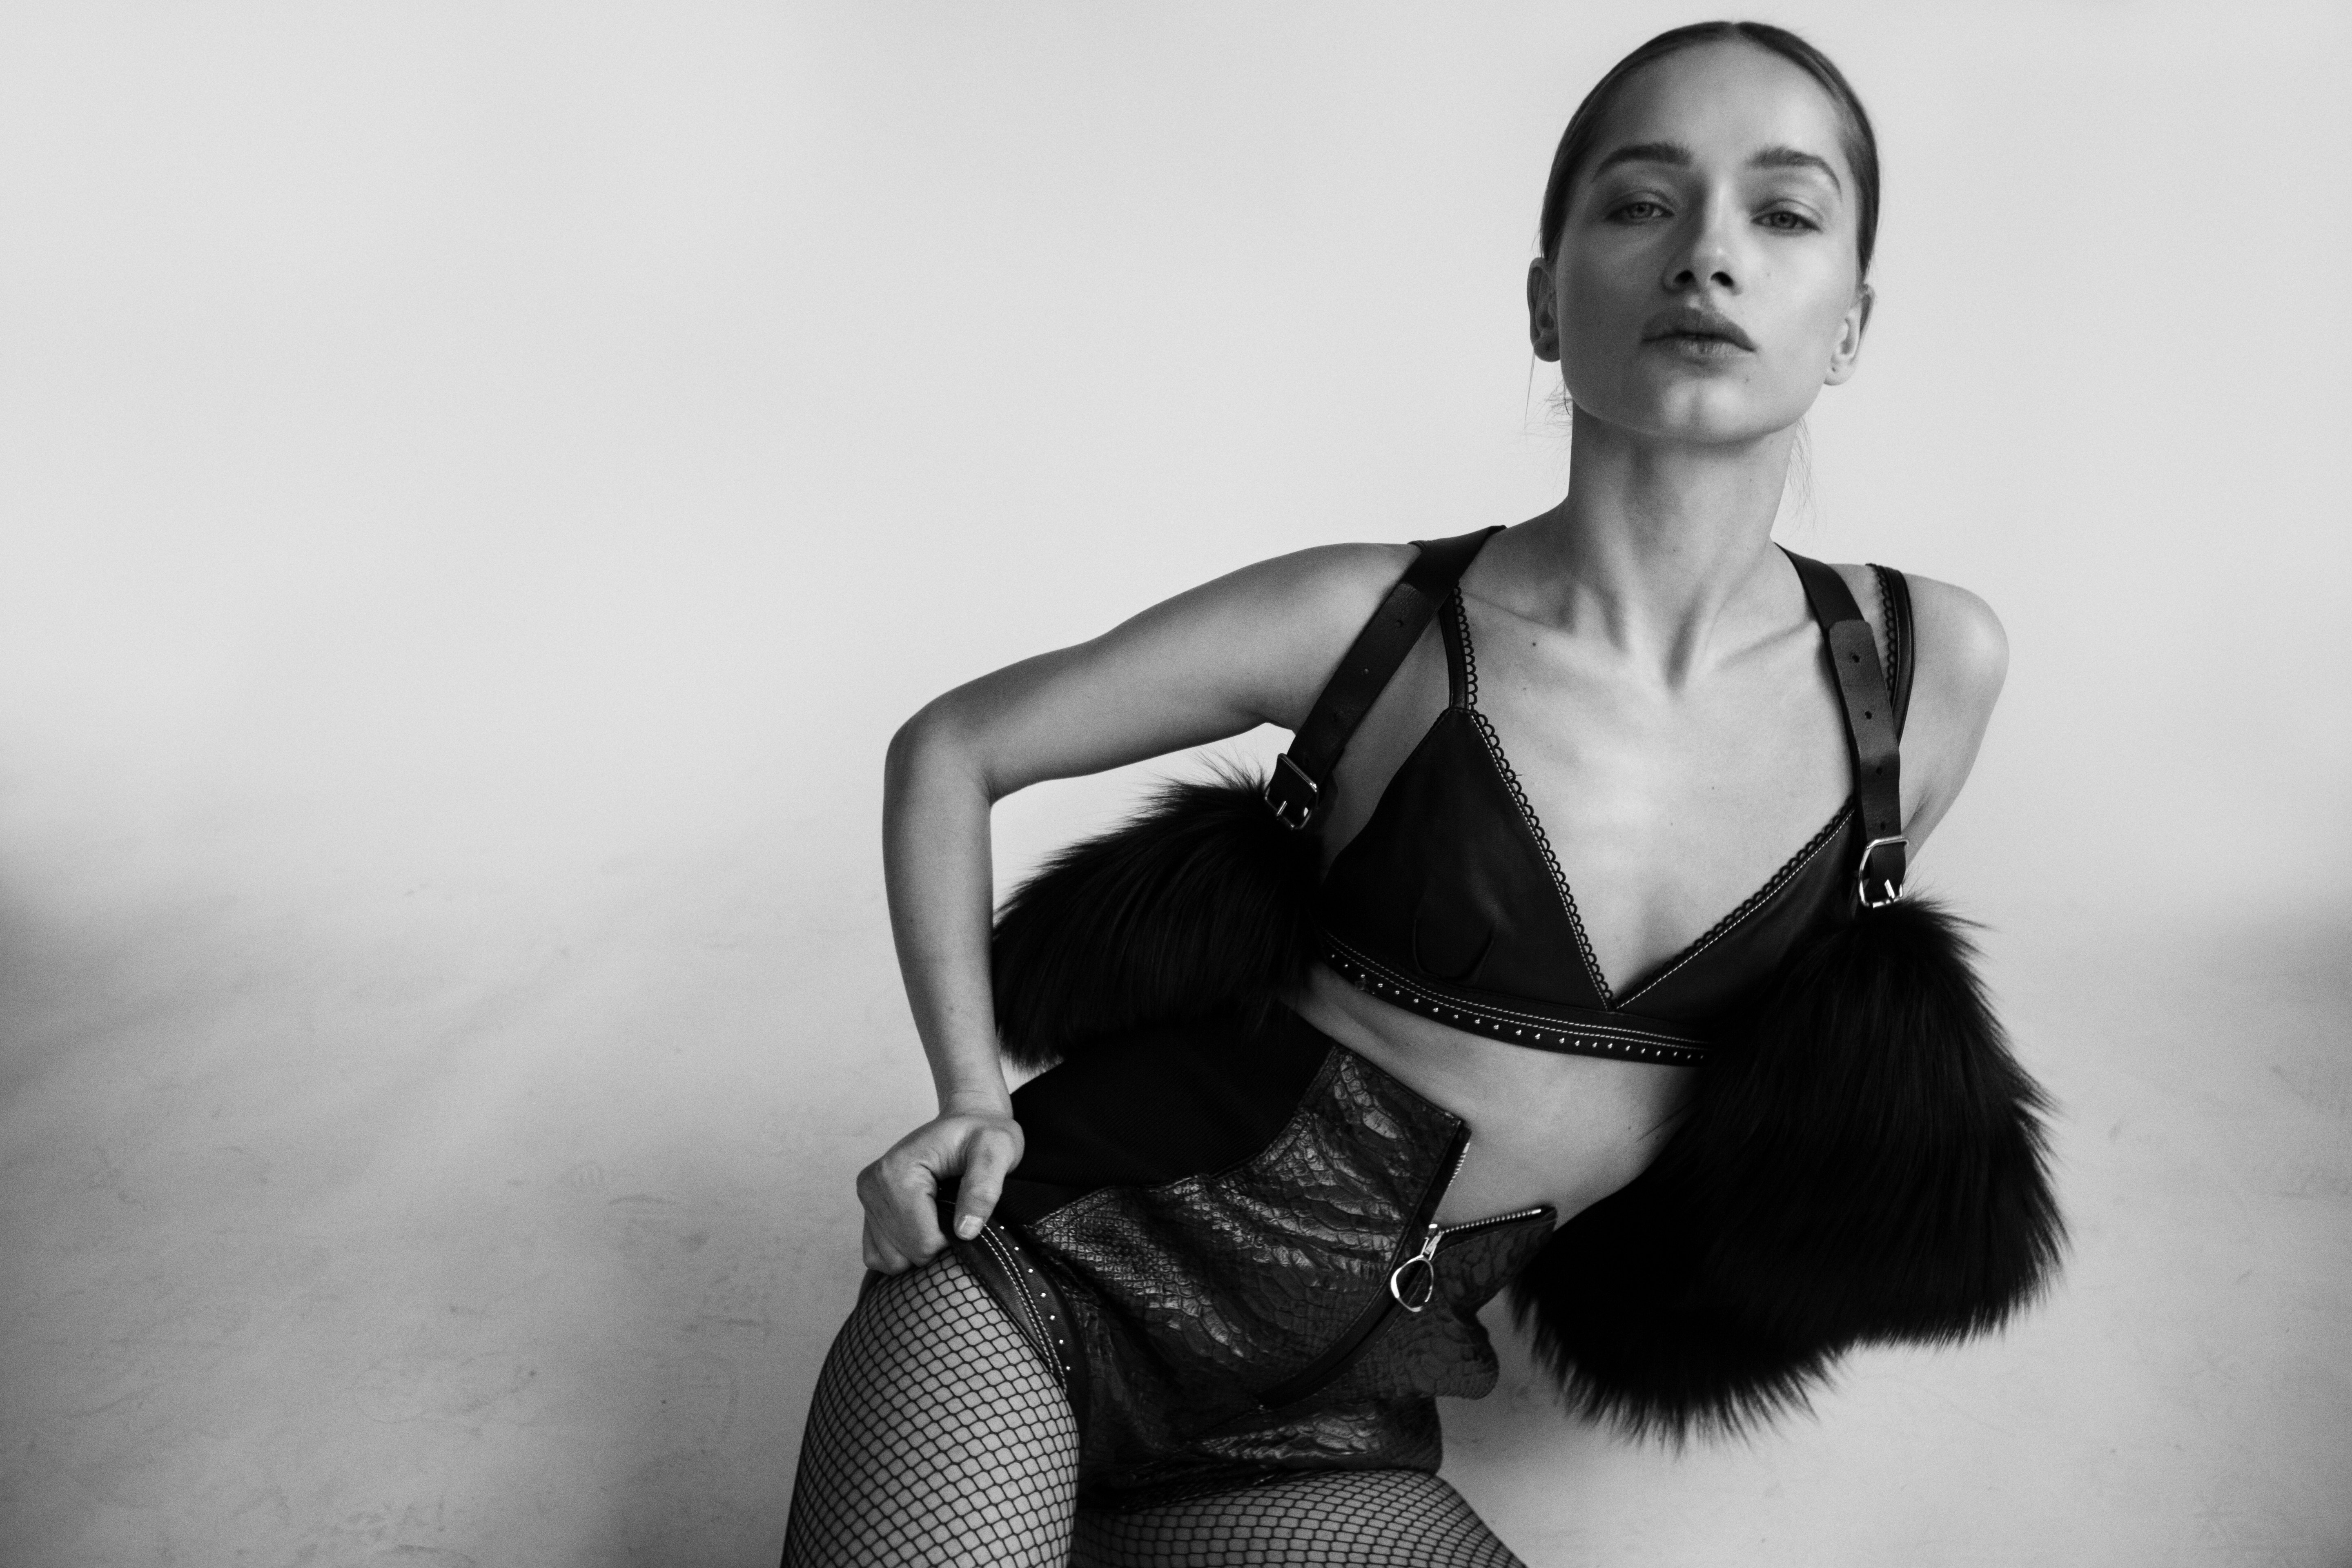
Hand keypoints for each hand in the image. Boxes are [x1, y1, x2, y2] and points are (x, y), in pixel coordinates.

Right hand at [855, 1107, 1023, 1273]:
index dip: (952, 1240)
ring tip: (941, 1217)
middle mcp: (873, 1184)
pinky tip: (924, 1228)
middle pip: (906, 1253)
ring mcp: (867, 1197)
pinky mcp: (869, 1208)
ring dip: (920, 1249)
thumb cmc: (983, 1133)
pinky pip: (878, 1255)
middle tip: (957, 1212)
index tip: (966, 1214)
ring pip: (890, 1259)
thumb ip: (984, 1188)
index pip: (922, 1241)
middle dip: (938, 1245)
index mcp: (897, 1171)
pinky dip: (903, 1251)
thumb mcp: (997, 1150)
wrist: (968, 1120)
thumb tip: (965, 1231)